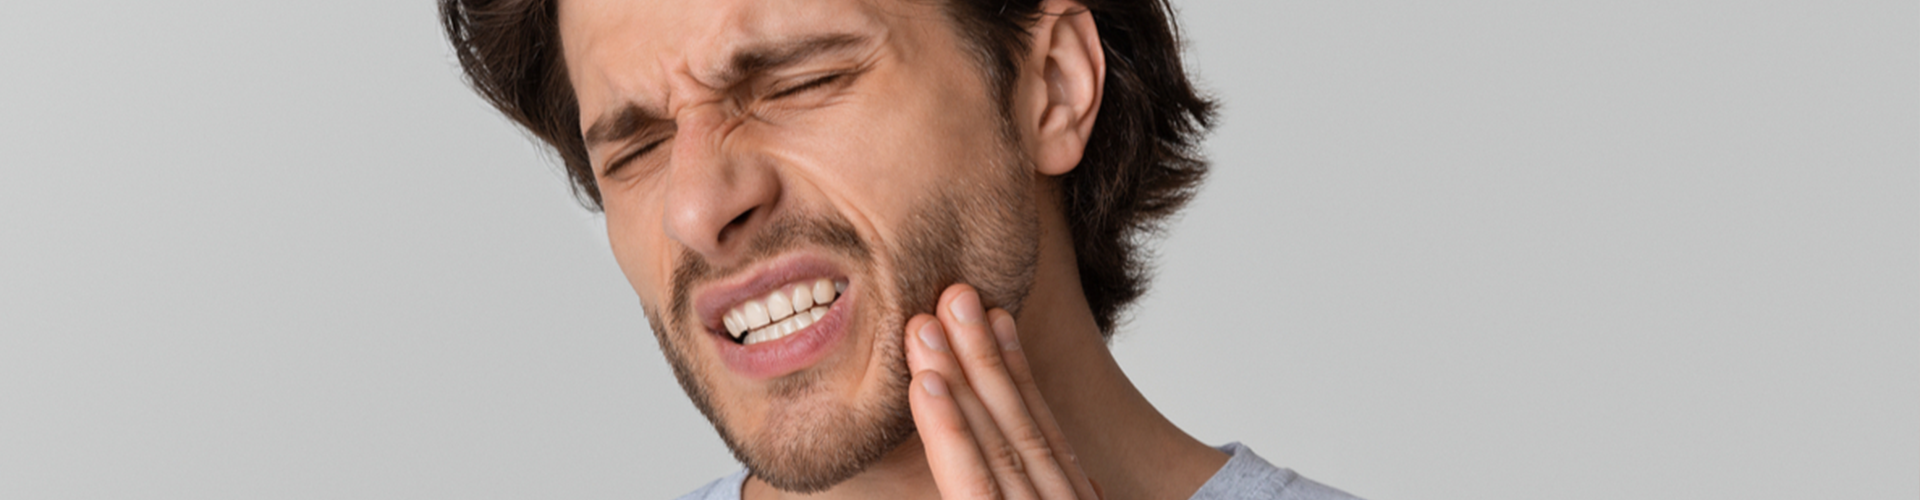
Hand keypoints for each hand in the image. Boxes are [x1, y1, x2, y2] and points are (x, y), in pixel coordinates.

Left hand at [905, 284, 1101, 498]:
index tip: (999, 318)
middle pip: (1022, 427)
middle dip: (985, 358)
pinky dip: (950, 433)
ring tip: (926, 324)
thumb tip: (1095, 483)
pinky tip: (926, 384)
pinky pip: (975, 485)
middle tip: (956, 296)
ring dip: (960, 377)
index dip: (1020, 373)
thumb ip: (1057, 499)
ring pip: (996, 444)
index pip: (1046, 435)